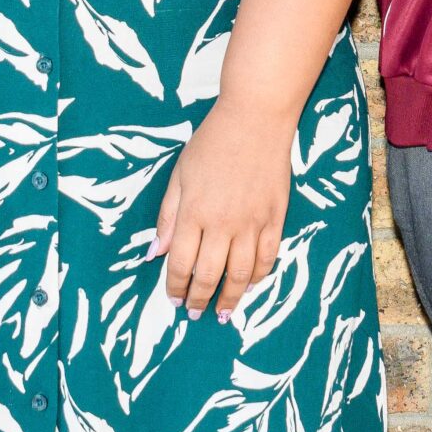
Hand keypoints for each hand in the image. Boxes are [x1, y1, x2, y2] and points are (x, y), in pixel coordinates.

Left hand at [153, 97, 292, 321]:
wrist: (256, 118)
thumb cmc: (212, 142)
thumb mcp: (180, 175)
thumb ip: (168, 217)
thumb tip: (154, 254)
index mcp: (194, 213)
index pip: (181, 263)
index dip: (175, 286)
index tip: (173, 299)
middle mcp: (223, 223)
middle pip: (210, 275)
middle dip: (199, 299)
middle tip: (194, 313)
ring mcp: (253, 222)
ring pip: (242, 274)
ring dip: (230, 298)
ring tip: (222, 312)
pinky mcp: (276, 217)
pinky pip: (269, 257)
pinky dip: (260, 276)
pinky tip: (251, 285)